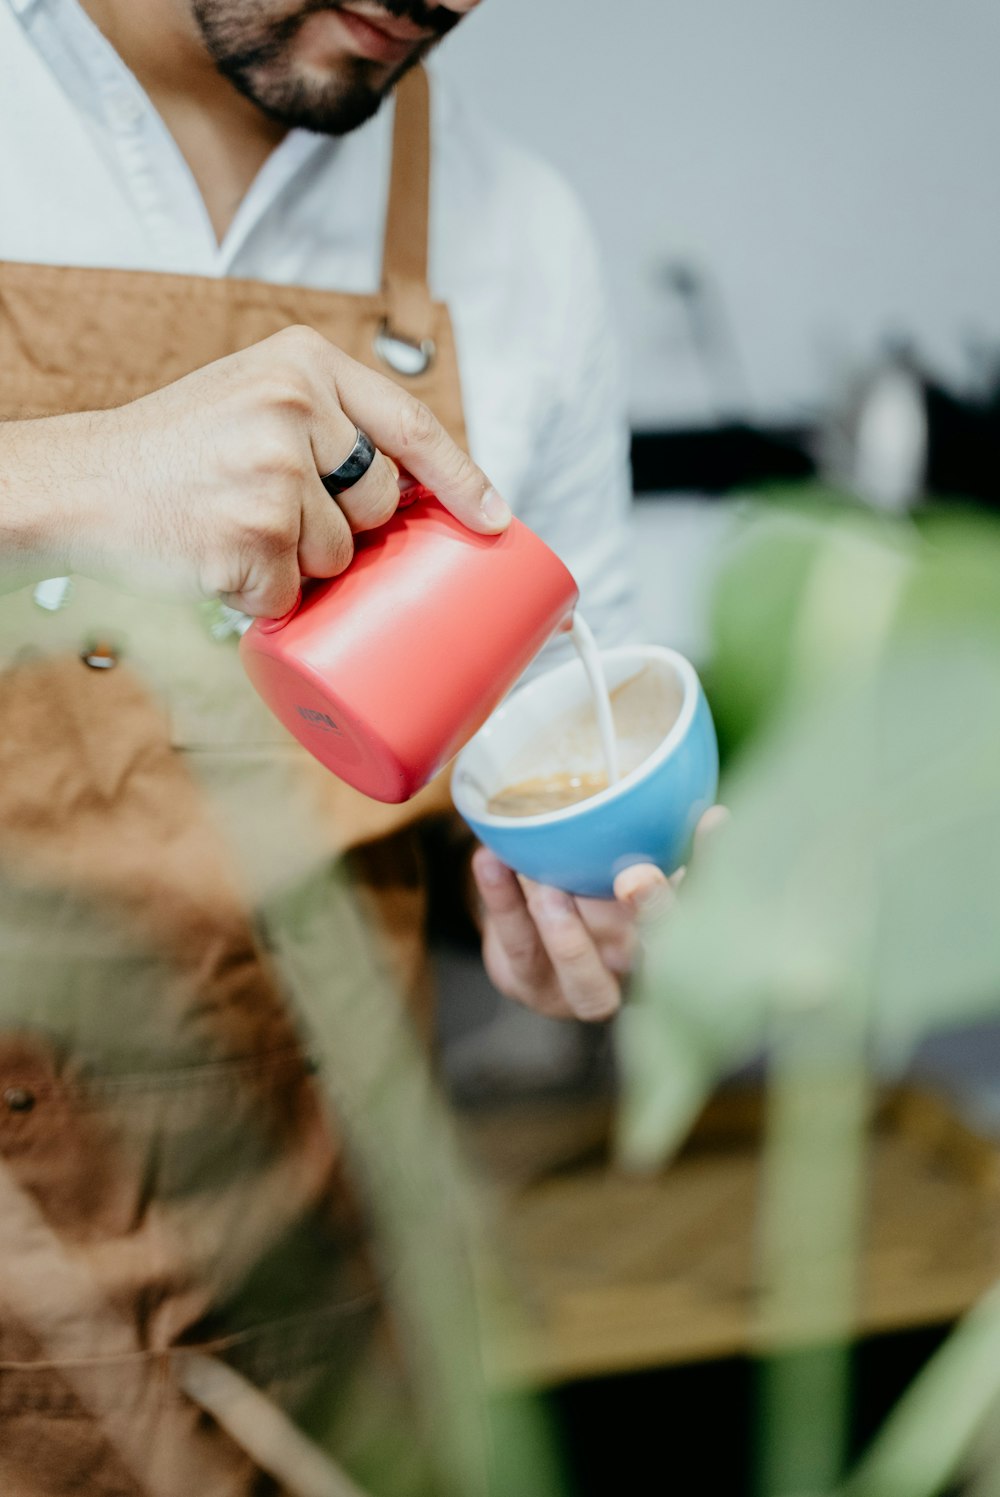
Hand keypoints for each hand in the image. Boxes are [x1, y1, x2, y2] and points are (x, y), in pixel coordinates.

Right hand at [0, 325, 508, 614]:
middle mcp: (294, 405)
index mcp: (304, 362)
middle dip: (346, 529)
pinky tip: (215, 557)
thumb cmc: (173, 451)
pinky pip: (291, 592)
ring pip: (339, 556)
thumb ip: (326, 423)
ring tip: (233, 528)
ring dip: (298, 565)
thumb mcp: (254, 398)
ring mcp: (274, 470)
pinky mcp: (252, 533)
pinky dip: (259, 594)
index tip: (494, 520)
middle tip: (273, 511)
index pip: (411, 424)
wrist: (81, 481)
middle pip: (379, 502)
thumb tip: (416, 494)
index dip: (461, 479)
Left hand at [471, 806, 729, 1022]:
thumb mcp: (642, 872)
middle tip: (634, 875)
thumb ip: (673, 849)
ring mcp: (578, 990)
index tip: (710, 833)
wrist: (534, 934)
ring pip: (579, 968)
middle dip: (643, 915)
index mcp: (672, 948)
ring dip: (565, 923)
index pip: (699, 926)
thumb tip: (720, 815)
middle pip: (646, 958)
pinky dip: (503, 902)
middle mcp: (632, 978)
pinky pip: (517, 946)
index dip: (712, 885)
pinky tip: (492, 859)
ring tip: (546, 876)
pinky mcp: (527, 982)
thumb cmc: (601, 894)